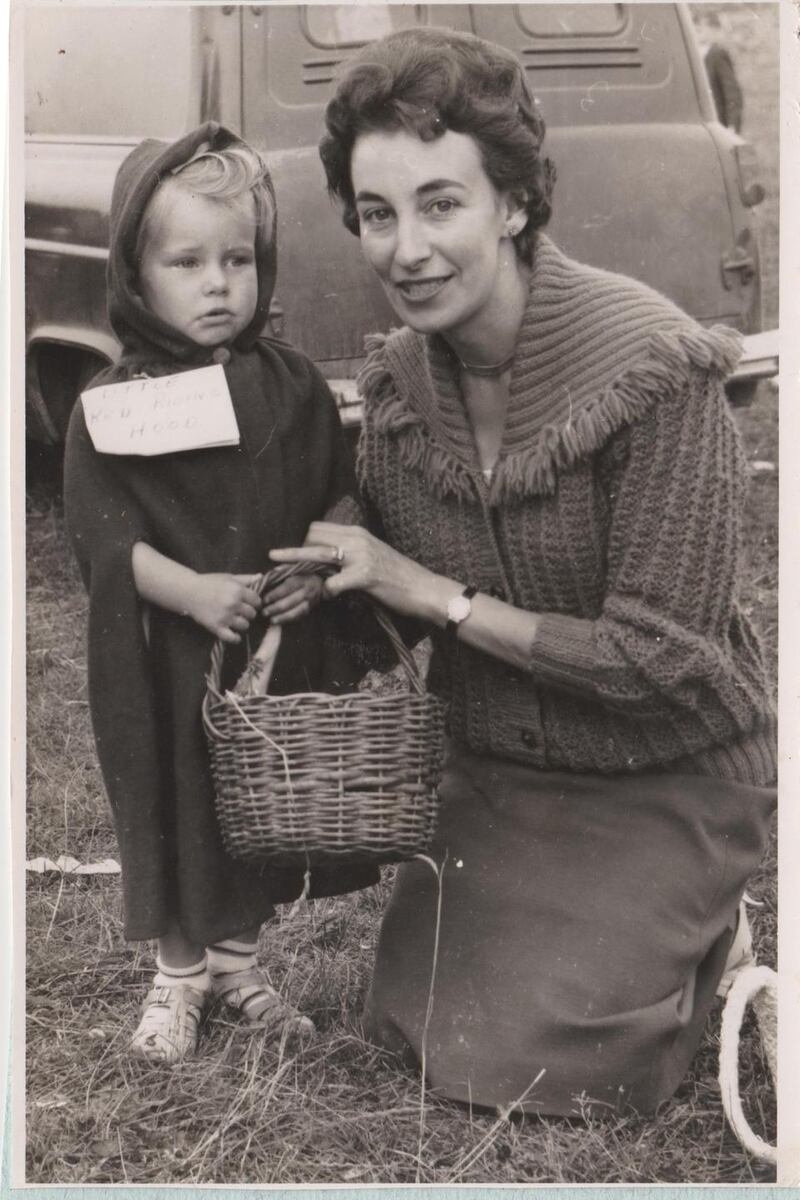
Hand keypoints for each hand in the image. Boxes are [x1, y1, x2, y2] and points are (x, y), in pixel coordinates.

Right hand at [188, 573, 260, 642]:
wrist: (188, 591)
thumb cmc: (209, 583)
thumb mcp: (228, 577)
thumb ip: (246, 579)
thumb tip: (261, 577)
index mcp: (237, 590)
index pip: (257, 601)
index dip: (254, 602)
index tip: (249, 603)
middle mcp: (233, 603)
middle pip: (252, 614)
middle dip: (248, 613)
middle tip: (241, 611)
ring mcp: (225, 616)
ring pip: (245, 625)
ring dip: (242, 624)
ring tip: (235, 620)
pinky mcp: (216, 627)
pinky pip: (232, 638)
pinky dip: (235, 638)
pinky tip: (235, 635)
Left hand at [261, 573, 323, 624]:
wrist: (319, 584)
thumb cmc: (302, 575)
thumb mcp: (294, 569)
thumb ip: (283, 570)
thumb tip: (271, 573)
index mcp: (301, 580)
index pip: (287, 588)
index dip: (275, 594)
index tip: (265, 599)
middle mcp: (306, 592)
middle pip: (291, 602)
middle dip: (276, 608)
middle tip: (264, 612)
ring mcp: (309, 602)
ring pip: (296, 612)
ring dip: (283, 617)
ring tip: (271, 620)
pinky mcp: (309, 610)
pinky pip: (298, 617)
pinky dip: (288, 620)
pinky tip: (279, 622)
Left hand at [269, 522, 444, 619]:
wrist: (423, 588)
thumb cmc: (397, 576)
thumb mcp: (372, 555)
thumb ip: (350, 553)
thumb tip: (327, 558)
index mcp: (357, 533)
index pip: (319, 528)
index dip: (304, 541)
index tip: (295, 555)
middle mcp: (357, 539)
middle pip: (313, 538)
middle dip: (294, 552)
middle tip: (278, 563)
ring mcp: (362, 556)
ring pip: (318, 555)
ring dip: (297, 566)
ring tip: (280, 573)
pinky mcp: (366, 576)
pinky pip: (334, 582)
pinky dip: (327, 591)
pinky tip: (328, 596)